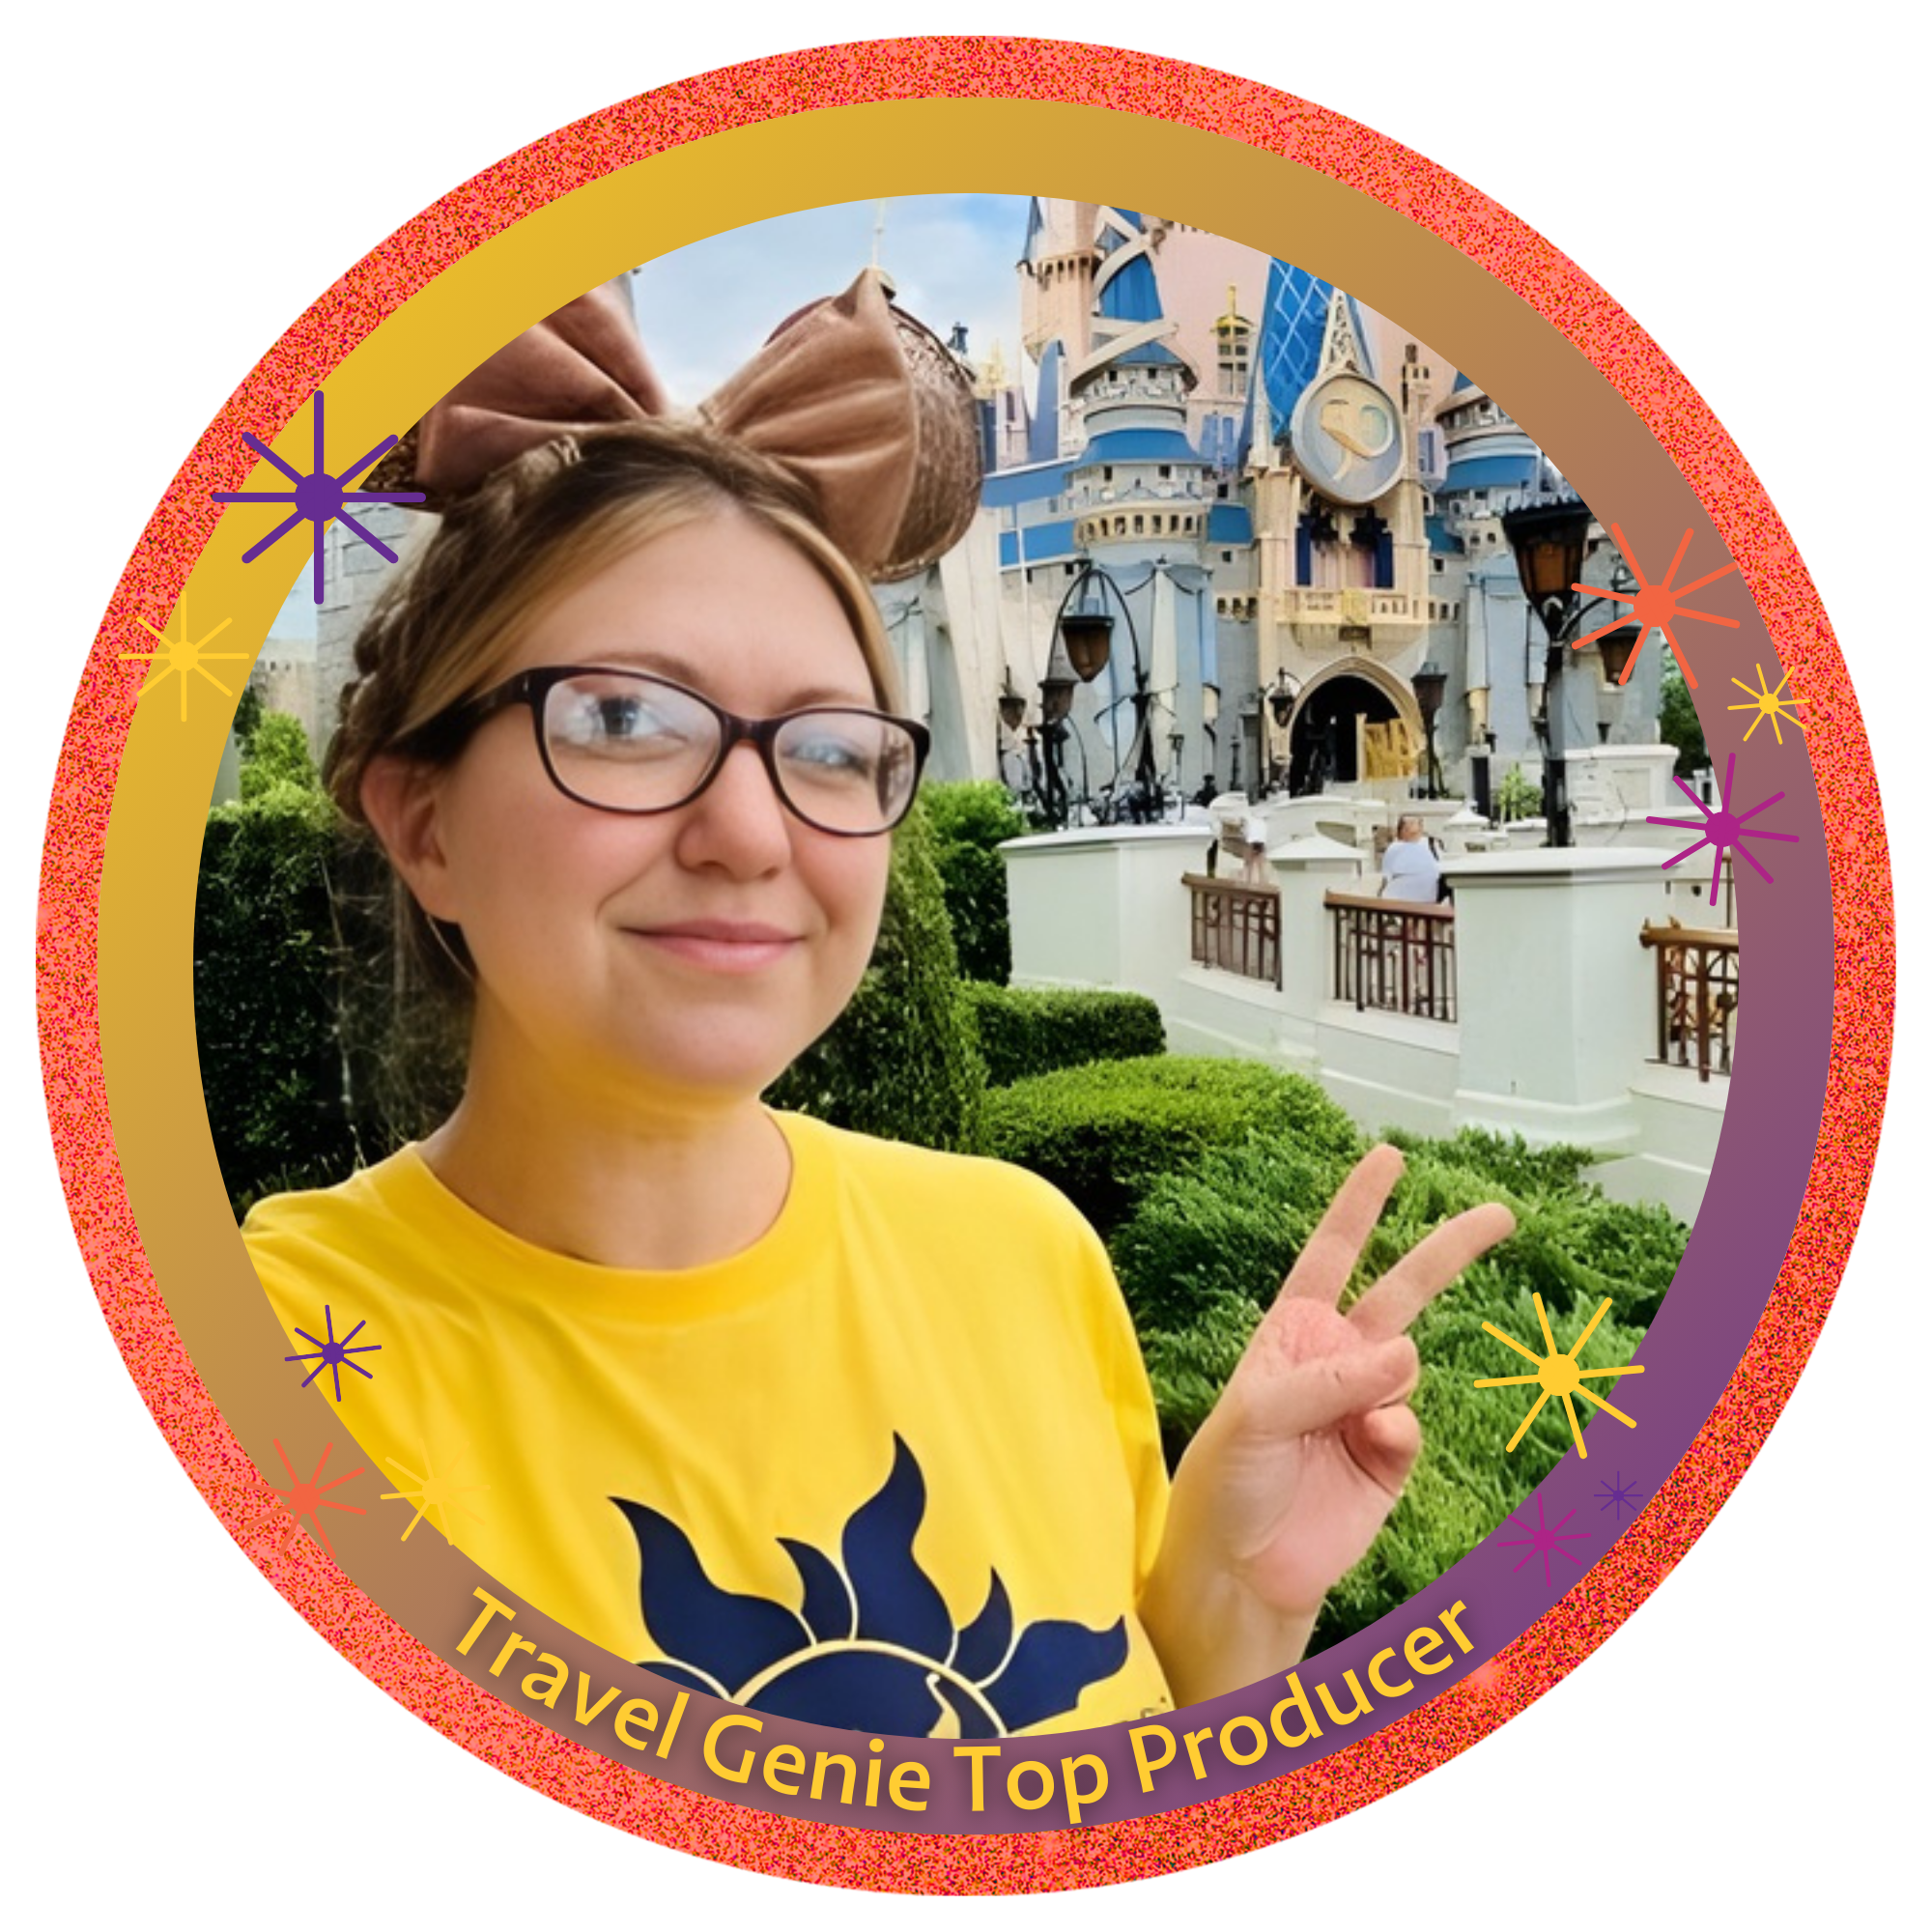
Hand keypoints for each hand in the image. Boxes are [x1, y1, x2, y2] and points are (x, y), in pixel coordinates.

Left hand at [1143, 1145, 1513, 1700]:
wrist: (1243, 1569)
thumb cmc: (1226, 1482)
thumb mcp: (1255, 1415)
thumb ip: (1327, 1380)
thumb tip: (1405, 1353)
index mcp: (1291, 1333)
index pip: (1330, 1254)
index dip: (1359, 1205)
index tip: (1389, 1154)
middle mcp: (1334, 1360)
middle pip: (1401, 1290)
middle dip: (1448, 1250)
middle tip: (1502, 1212)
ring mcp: (1367, 1406)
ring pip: (1410, 1363)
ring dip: (1388, 1378)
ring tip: (1350, 1421)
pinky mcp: (1391, 1457)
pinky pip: (1410, 1424)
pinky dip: (1394, 1429)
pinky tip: (1369, 1446)